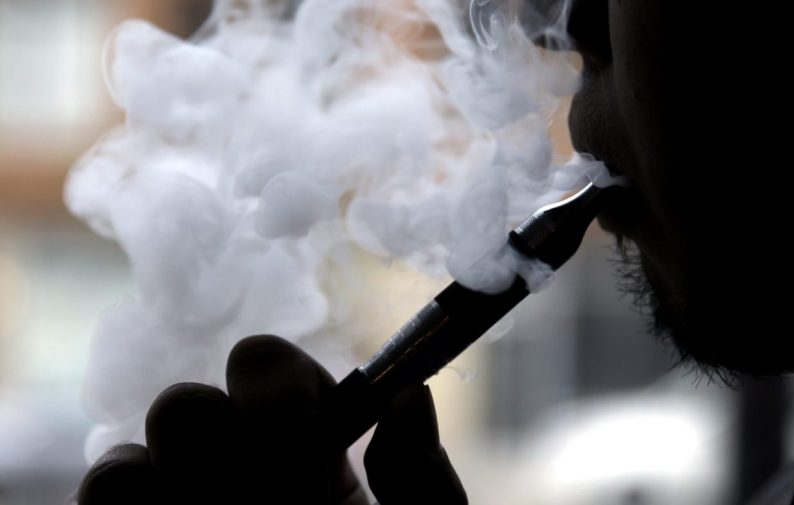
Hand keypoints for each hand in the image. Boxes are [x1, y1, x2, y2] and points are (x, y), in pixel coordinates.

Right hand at [76, 335, 466, 504]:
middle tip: (274, 490)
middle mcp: (237, 483)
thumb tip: (409, 396)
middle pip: (191, 406)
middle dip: (220, 433)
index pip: (271, 376)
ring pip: (132, 460)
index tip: (306, 421)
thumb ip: (422, 482)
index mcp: (311, 463)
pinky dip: (121, 504)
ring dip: (169, 475)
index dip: (276, 382)